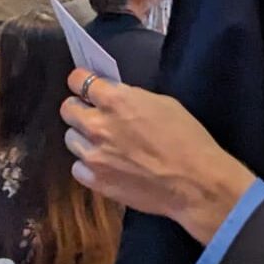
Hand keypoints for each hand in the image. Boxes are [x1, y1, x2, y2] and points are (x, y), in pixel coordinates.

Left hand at [61, 71, 255, 244]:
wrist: (195, 182)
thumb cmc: (187, 139)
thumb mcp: (162, 104)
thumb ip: (131, 98)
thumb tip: (115, 98)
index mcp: (116, 101)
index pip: (78, 81)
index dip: (80, 81)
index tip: (84, 85)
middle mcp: (97, 125)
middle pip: (67, 109)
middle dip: (78, 108)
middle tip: (92, 114)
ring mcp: (93, 156)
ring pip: (70, 139)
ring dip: (83, 137)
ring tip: (103, 143)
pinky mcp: (96, 182)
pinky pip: (78, 168)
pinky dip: (88, 165)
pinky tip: (106, 165)